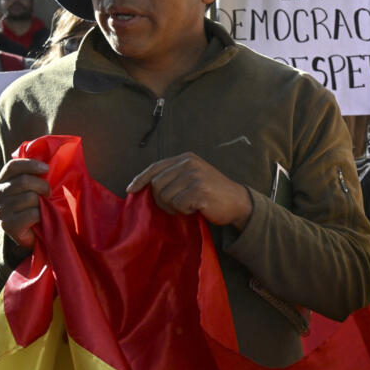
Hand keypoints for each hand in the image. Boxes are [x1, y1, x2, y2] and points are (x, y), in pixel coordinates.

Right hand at [0, 159, 49, 249]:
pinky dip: (42, 215)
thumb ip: (35, 173)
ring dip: (43, 202)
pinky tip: (40, 218)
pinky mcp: (8, 226)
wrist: (33, 231)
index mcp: (1, 182)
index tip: (46, 168)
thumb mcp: (34, 186)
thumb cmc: (36, 204)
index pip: (13, 166)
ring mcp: (0, 211)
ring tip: (43, 207)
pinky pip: (32, 214)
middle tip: (48, 193)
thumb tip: (48, 159)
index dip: (31, 164)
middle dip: (43, 186)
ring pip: (30, 198)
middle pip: (24, 181)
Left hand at [127, 152, 252, 229]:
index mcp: (186, 158)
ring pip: (166, 196)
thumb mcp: (193, 176)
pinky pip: (178, 205)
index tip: (131, 190)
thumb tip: (143, 186)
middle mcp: (190, 164)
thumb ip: (173, 176)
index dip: (140, 179)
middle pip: (157, 184)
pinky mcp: (200, 191)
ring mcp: (195, 176)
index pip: (155, 167)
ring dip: (173, 207)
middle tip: (175, 206)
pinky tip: (197, 208)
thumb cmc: (213, 193)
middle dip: (161, 199)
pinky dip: (184, 211)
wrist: (238, 202)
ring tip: (189, 206)